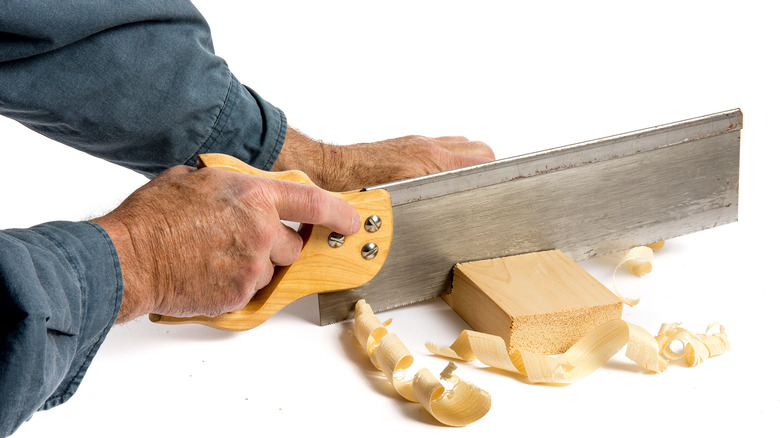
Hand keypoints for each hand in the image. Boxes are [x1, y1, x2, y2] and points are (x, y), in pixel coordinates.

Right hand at [93, 165, 359, 323]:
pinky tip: (209, 273)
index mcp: (255, 196)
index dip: (339, 213)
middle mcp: (261, 230)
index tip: (352, 221)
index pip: (314, 203)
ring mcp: (253, 265)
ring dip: (255, 266)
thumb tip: (244, 190)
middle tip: (242, 242)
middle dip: (276, 246)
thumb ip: (233, 186)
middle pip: (293, 246)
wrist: (129, 258)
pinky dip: (236, 285)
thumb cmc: (154, 217)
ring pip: (272, 270)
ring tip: (216, 257)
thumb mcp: (197, 179)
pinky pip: (252, 290)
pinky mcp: (241, 294)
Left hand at [272, 127, 494, 191]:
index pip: (483, 160)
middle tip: (482, 192)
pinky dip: (449, 159)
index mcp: (429, 162)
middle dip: (487, 169)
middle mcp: (427, 147)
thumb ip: (420, 210)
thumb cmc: (353, 189)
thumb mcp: (393, 206)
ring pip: (462, 145)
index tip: (506, 186)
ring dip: (469, 163)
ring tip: (464, 188)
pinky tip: (439, 180)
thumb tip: (439, 227)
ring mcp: (418, 143)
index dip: (498, 174)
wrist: (326, 170)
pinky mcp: (408, 145)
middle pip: (480, 150)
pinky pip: (442, 146)